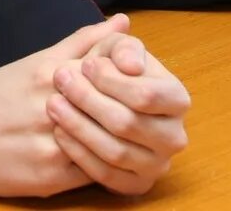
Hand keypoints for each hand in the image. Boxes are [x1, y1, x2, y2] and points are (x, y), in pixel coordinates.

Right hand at [0, 15, 133, 196]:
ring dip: (124, 141)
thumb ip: (82, 42)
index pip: (112, 67)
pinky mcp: (50, 176)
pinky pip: (94, 172)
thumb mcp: (37, 60)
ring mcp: (54, 143)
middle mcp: (54, 105)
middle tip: (146, 113)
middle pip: (117, 106)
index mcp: (52, 72)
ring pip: (110, 144)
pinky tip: (106, 160)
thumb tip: (123, 22)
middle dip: (136, 111)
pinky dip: (106, 166)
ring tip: (129, 138)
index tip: (141, 79)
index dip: (135, 73)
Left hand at [47, 40, 190, 195]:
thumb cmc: (109, 71)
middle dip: (88, 100)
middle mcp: (174, 136)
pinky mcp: (136, 184)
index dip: (111, 80)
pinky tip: (59, 132)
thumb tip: (131, 63)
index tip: (86, 64)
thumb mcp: (115, 49)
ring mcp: (157, 164)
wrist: (101, 101)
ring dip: (79, 126)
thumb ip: (122, 46)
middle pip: (127, 123)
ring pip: (115, 151)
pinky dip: (80, 154)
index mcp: (177, 98)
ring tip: (53, 103)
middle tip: (60, 79)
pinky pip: (106, 175)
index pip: (145, 95)